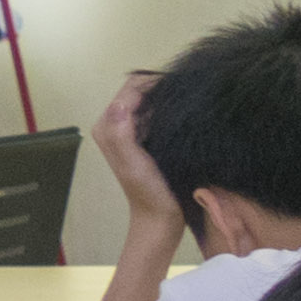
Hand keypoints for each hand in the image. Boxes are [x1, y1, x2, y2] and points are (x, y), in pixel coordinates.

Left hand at [96, 69, 176, 231]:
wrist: (160, 217)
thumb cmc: (148, 192)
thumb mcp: (133, 164)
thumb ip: (121, 135)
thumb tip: (120, 104)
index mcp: (107, 126)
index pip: (131, 89)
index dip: (155, 82)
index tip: (183, 85)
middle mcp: (115, 123)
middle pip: (139, 91)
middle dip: (162, 87)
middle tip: (191, 91)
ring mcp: (130, 129)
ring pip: (150, 100)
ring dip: (168, 97)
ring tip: (193, 99)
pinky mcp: (145, 136)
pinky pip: (157, 112)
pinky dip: (171, 109)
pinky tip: (189, 113)